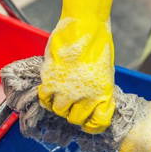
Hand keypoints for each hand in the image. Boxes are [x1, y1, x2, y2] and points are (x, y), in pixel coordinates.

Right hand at [38, 17, 114, 133]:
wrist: (85, 26)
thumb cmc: (98, 44)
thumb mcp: (105, 72)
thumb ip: (98, 89)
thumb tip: (89, 100)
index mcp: (103, 94)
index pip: (98, 123)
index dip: (92, 125)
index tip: (88, 123)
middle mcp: (86, 96)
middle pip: (76, 119)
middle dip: (73, 114)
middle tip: (71, 104)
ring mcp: (67, 90)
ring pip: (59, 110)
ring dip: (59, 104)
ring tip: (60, 93)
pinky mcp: (51, 80)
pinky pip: (44, 98)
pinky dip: (46, 96)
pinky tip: (49, 88)